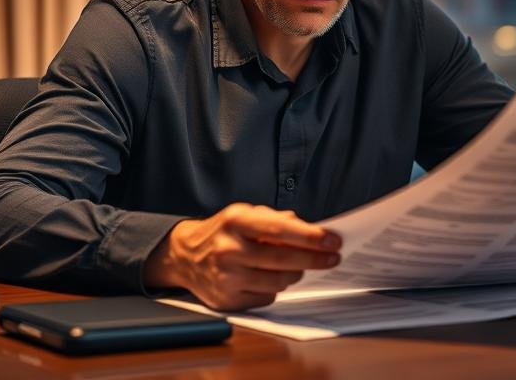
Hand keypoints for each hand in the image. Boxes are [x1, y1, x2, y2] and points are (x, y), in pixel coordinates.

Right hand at [143, 203, 341, 310]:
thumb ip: (275, 220)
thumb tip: (310, 229)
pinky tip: (272, 277)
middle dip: (314, 259)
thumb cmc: (221, 232)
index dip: (310, 236)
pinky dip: (276, 288)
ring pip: (279, 282)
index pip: (279, 230)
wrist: (183, 256)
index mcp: (234, 221)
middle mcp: (229, 249)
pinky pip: (267, 297)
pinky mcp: (227, 300)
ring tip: (300, 266)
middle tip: (332, 257)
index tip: (333, 240)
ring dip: (296, 274)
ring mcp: (227, 278)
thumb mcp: (244, 214)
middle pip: (283, 259)